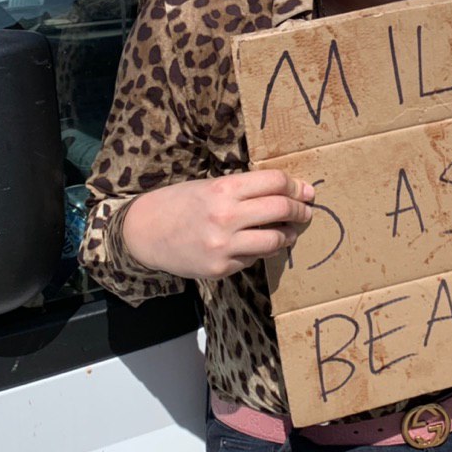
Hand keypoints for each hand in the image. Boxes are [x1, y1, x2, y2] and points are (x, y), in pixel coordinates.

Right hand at [121, 170, 313, 278]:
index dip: (295, 185)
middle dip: (300, 209)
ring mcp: (224, 246)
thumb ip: (243, 190)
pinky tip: (254, 245)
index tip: (304, 190)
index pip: (274, 182)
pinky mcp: (220, 268)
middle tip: (306, 210)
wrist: (144, 232)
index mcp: (223, 188)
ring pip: (275, 240)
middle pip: (281, 208)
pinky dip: (259, 251)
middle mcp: (226, 216)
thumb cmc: (179, 203)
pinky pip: (253, 259)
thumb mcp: (209, 186)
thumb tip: (285, 192)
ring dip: (289, 234)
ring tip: (290, 231)